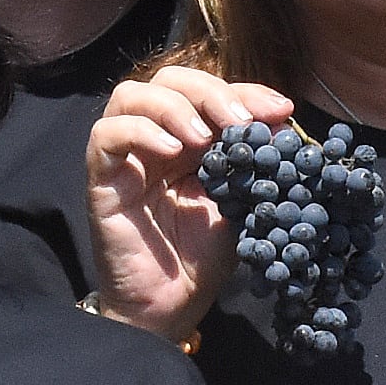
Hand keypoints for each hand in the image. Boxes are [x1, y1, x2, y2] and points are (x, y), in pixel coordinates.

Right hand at [85, 65, 296, 339]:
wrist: (174, 304)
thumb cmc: (204, 257)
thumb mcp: (243, 202)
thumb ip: (256, 162)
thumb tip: (283, 123)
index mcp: (192, 138)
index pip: (211, 92)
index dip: (245, 92)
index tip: (279, 110)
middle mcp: (156, 138)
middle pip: (170, 80)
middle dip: (210, 91)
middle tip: (238, 121)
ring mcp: (126, 156)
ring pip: (132, 95)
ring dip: (173, 105)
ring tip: (203, 136)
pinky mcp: (101, 178)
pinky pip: (106, 134)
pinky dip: (139, 130)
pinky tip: (170, 149)